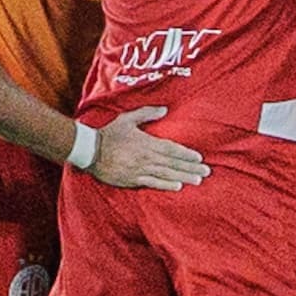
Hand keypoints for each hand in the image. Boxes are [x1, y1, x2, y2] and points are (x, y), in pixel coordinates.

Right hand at [86, 106, 208, 189]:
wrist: (89, 150)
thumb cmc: (108, 134)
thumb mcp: (127, 119)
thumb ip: (146, 114)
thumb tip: (164, 109)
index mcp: (146, 142)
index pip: (171, 149)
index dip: (186, 154)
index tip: (199, 158)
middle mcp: (146, 156)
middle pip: (173, 163)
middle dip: (191, 167)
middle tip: (206, 172)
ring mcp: (139, 169)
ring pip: (166, 174)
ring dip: (183, 177)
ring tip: (198, 180)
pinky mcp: (132, 179)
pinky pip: (152, 183)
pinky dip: (165, 185)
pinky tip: (178, 186)